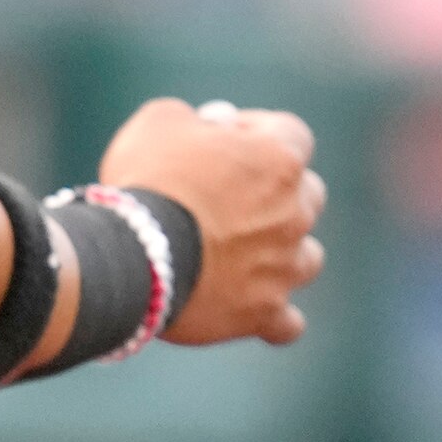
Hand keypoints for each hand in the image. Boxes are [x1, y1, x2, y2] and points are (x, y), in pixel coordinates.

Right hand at [99, 96, 326, 345]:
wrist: (134, 254)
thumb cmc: (147, 180)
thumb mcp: (158, 122)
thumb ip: (189, 118)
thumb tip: (205, 127)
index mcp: (279, 159)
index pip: (290, 133)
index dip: (257, 131)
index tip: (222, 137)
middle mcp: (294, 212)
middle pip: (307, 194)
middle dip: (276, 191)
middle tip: (227, 196)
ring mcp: (284, 266)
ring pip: (307, 257)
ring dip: (284, 252)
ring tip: (244, 255)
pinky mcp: (263, 312)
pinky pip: (286, 323)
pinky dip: (275, 317)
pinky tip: (257, 311)